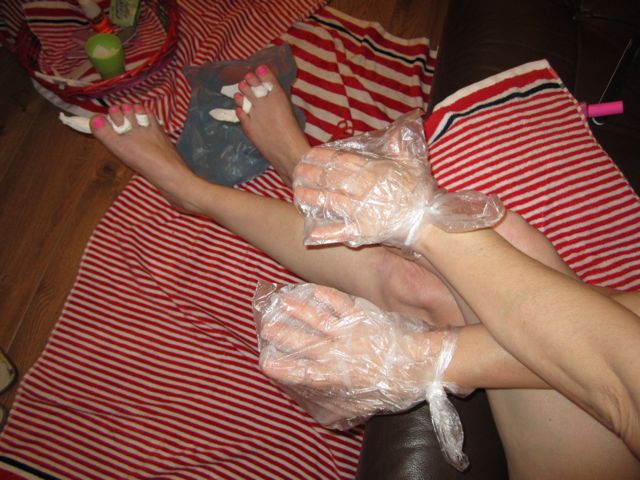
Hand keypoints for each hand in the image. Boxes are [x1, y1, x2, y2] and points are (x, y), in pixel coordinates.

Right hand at [253, 281, 469, 469]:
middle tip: (265, 327)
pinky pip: (342, 306)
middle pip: (308, 343)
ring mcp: (351, 333)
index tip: (266, 363)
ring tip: (282, 301)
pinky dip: (327, 297)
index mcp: (341, 377)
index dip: (286, 369)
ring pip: (320, 321)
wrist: (420, 365)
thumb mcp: (369, 403)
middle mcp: (342, 353)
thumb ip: (345, 405)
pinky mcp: (363, 319)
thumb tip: (327, 417)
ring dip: (300, 312)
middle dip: (285, 336)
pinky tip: (314, 290)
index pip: (308, 373)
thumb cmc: (395, 387)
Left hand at [293, 147, 434, 246]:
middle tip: (296, 172)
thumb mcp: (414, 163)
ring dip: (311, 198)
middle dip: (311, 175)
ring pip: (330, 202)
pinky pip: (340, 231)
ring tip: (297, 195)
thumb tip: (399, 128)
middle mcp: (364, 189)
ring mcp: (362, 211)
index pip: (342, 160)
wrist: (430, 222)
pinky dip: (325, 231)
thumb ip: (402, 146)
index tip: (309, 155)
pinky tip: (310, 229)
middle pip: (330, 179)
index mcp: (374, 171)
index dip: (323, 157)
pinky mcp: (363, 231)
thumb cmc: (422, 193)